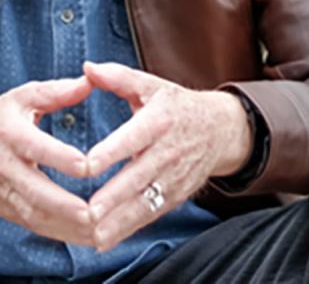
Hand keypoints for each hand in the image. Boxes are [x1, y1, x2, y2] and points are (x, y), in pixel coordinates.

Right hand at [0, 76, 94, 244]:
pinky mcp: (5, 210)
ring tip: (98, 232)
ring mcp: (3, 192)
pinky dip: (60, 234)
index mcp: (10, 133)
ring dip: (66, 227)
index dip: (60, 158)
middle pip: (34, 190)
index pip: (36, 147)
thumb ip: (56, 92)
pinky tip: (87, 238)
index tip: (87, 166)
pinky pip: (34, 226)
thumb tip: (89, 81)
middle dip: (63, 205)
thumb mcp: (21, 97)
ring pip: (34, 215)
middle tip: (94, 213)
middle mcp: (5, 166)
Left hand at [83, 61, 252, 251]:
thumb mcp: (151, 85)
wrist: (220, 130)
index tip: (88, 165)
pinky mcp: (175, 195)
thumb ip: (118, 77)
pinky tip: (106, 240)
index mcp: (159, 119)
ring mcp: (174, 177)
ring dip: (120, 220)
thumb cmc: (176, 105)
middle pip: (139, 176)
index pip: (133, 137)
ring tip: (94, 234)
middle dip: (115, 196)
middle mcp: (168, 151)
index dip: (111, 151)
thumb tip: (88, 67)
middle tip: (89, 211)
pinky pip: (151, 214)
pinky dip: (129, 229)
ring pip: (145, 201)